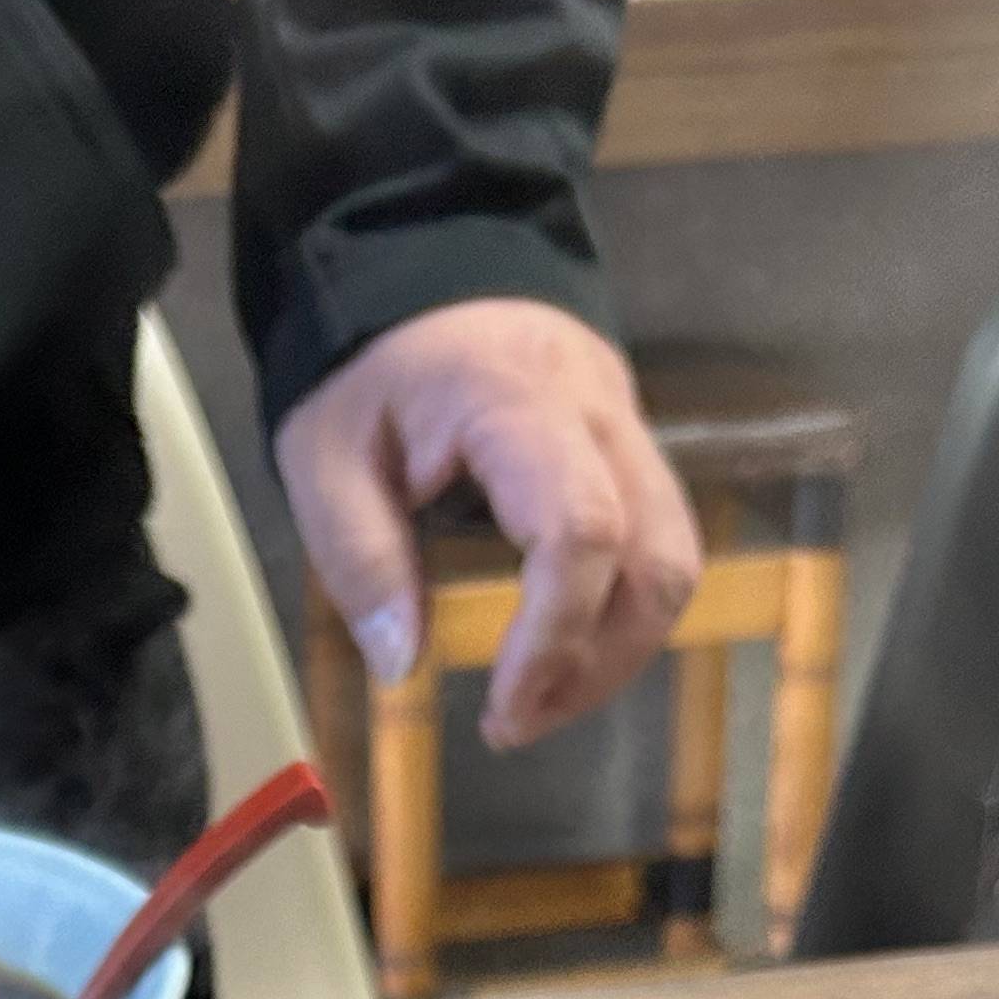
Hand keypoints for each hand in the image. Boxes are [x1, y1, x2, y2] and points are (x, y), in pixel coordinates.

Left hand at [275, 300, 701, 753]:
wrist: (420, 277)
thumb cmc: (368, 373)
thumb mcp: (324, 459)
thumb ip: (359, 558)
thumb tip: (402, 666)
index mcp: (517, 401)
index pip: (580, 529)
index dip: (554, 637)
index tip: (504, 710)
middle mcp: (600, 413)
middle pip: (657, 559)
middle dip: (597, 664)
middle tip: (517, 722)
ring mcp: (630, 430)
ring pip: (674, 561)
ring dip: (618, 652)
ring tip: (538, 700)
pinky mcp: (633, 454)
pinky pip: (658, 548)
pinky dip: (619, 617)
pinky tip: (559, 651)